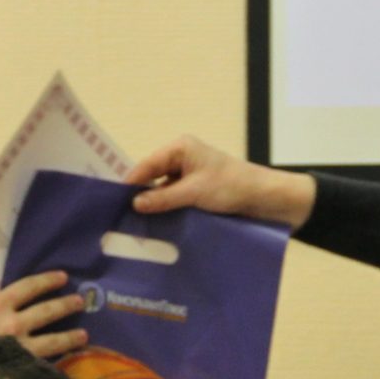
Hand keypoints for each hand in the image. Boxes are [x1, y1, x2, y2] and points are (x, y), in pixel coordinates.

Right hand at [0, 269, 87, 359]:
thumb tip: (17, 306)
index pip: (29, 286)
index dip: (47, 281)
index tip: (62, 277)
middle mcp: (12, 323)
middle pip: (47, 310)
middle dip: (66, 305)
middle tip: (79, 301)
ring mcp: (20, 348)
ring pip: (54, 340)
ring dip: (71, 336)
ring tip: (84, 335)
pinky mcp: (22, 369)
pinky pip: (45, 364)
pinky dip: (58, 362)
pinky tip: (68, 362)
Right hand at [126, 135, 317, 227]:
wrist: (268, 200)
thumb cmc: (233, 187)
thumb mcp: (195, 192)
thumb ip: (163, 198)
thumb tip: (135, 203)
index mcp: (181, 149)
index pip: (146, 165)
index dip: (129, 184)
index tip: (111, 203)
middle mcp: (183, 159)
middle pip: (152, 178)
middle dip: (140, 197)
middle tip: (119, 219)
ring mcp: (191, 177)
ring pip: (163, 193)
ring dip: (155, 208)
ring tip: (134, 228)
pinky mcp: (199, 193)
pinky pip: (175, 202)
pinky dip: (168, 213)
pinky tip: (156, 229)